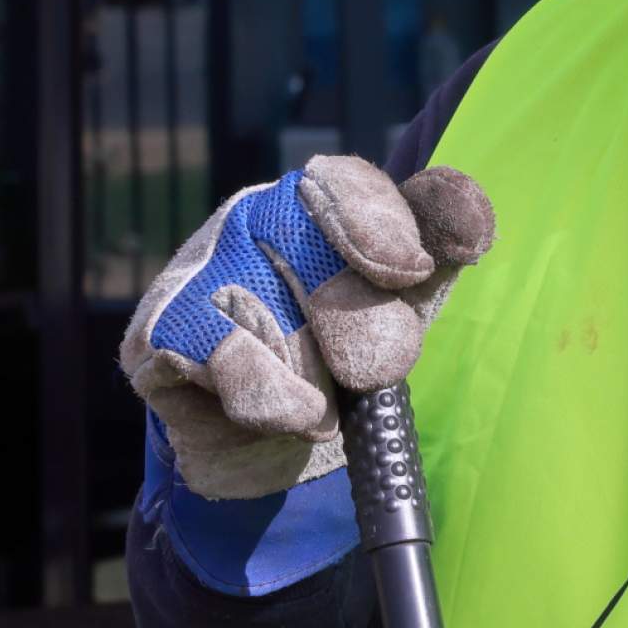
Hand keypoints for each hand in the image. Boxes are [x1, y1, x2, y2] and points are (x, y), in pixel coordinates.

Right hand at [120, 156, 493, 500]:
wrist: (276, 444)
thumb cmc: (345, 354)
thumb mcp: (404, 302)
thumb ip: (440, 251)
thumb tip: (468, 210)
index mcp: (310, 202)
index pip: (338, 183)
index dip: (377, 221)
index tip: (412, 271)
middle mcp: (246, 223)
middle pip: (300, 239)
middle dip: (353, 311)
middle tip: (381, 364)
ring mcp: (195, 275)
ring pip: (266, 308)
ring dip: (316, 370)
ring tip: (328, 394)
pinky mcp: (159, 338)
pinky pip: (226, 361)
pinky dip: (276, 398)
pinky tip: (298, 414)